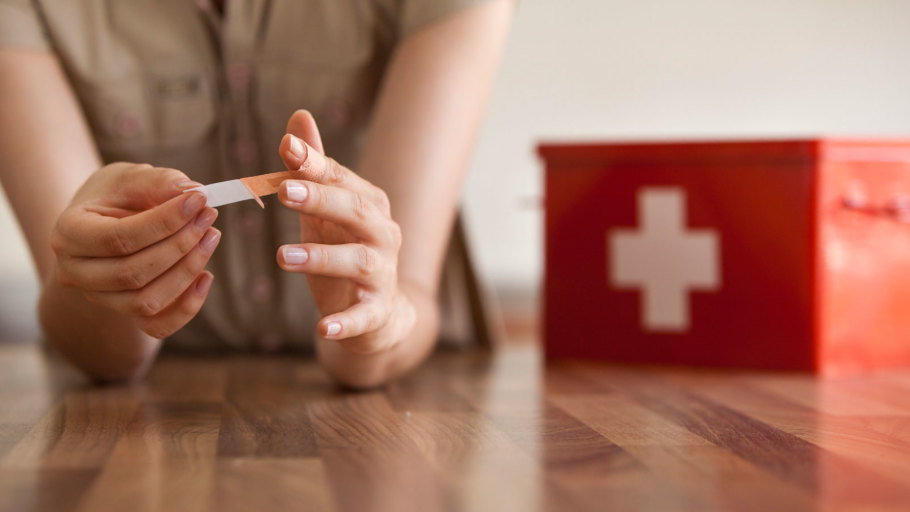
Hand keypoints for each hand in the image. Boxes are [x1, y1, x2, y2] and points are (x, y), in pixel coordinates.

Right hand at [51, 162, 220, 338]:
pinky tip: (206, 276)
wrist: (107, 222)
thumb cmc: (119, 196)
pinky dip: (187, 307)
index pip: (117, 239)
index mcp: (68, 234)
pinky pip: (158, 327)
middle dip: (180, 245)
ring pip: (145, 302)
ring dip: (187, 271)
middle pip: (132, 274)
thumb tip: (192, 192)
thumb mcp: (132, 177)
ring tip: (211, 236)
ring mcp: (100, 298)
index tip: (198, 200)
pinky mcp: (127, 314)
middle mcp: (76, 273)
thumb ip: (160, 181)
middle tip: (209, 216)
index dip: (164, 222)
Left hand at [275, 111, 415, 353]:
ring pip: (358, 261)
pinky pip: (364, 316)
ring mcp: (382, 274)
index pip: (343, 179)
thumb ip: (313, 170)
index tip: (287, 149)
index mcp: (369, 206)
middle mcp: (383, 235)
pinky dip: (346, 322)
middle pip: (357, 212)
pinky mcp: (377, 312)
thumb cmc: (346, 253)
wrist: (380, 314)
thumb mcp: (325, 212)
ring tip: (284, 257)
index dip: (316, 164)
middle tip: (285, 193)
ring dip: (323, 258)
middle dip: (322, 200)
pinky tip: (323, 329)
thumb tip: (299, 117)